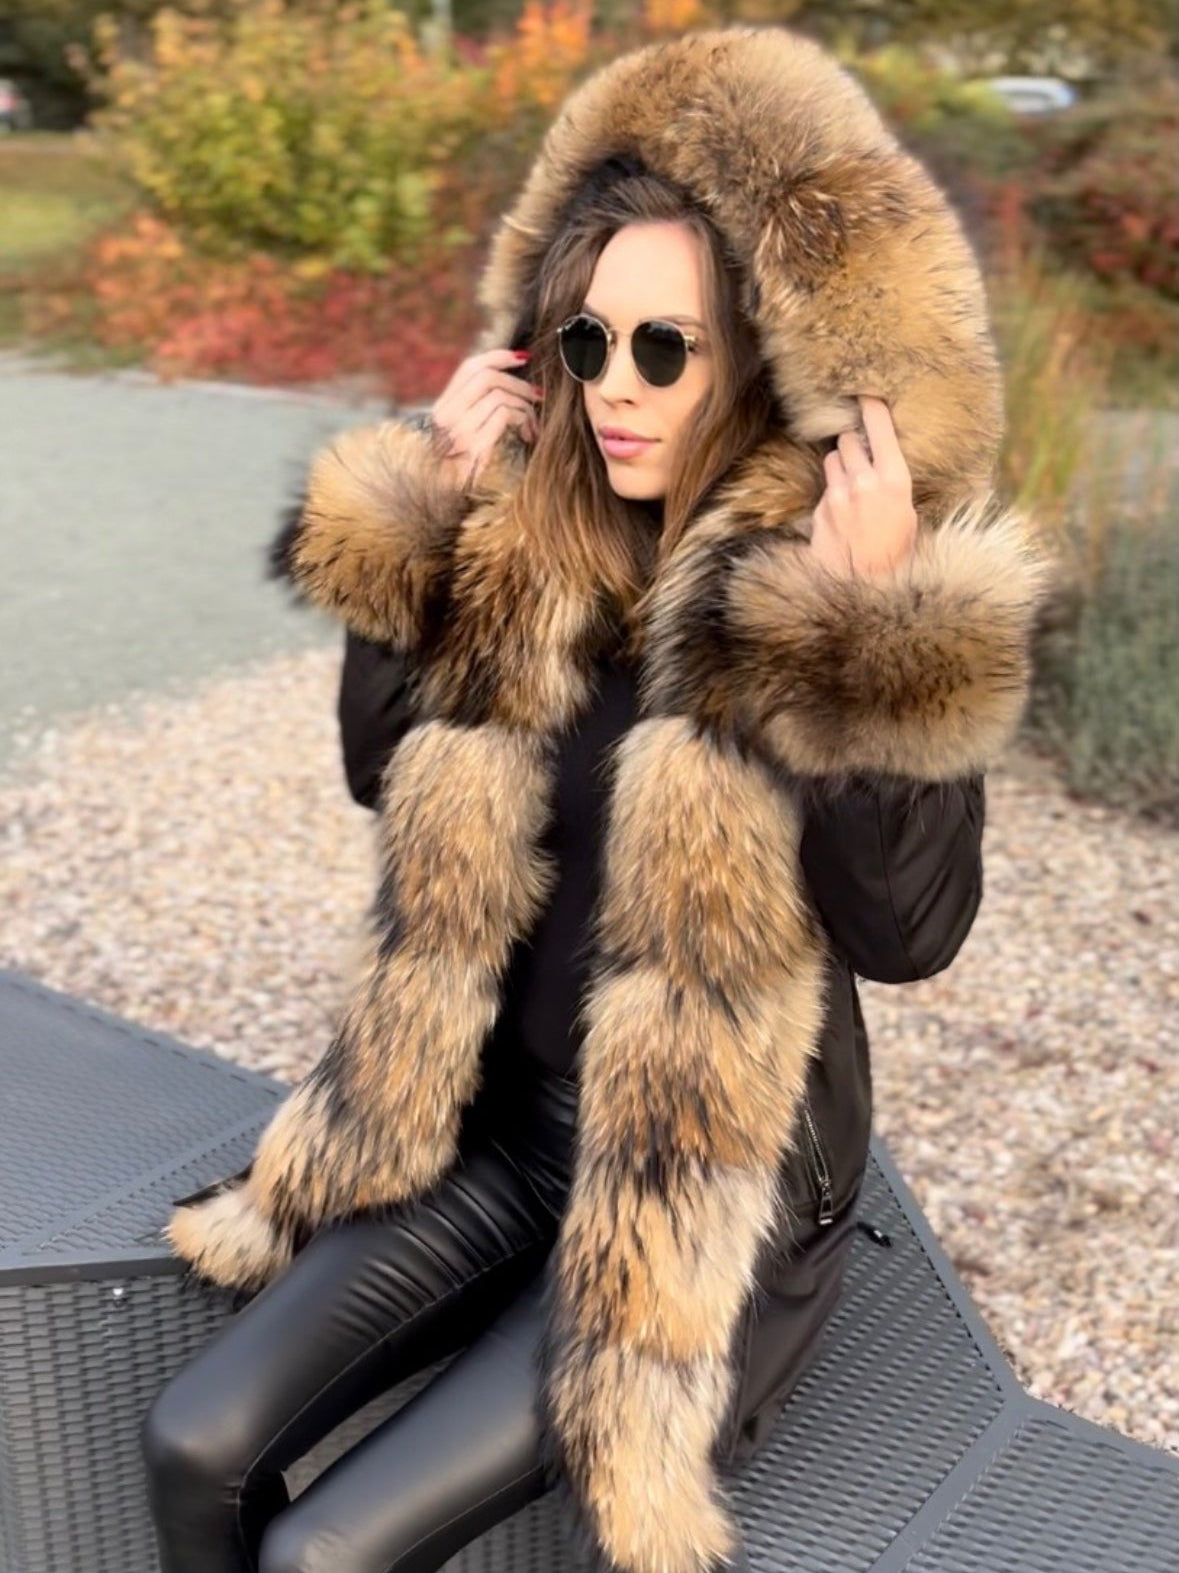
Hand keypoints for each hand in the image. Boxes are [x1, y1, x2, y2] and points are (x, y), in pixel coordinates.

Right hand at [429, 347, 542, 488]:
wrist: (451, 504)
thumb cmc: (466, 472)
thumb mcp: (466, 436)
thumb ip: (478, 410)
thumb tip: (512, 384)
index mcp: (442, 409)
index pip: (470, 367)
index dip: (498, 357)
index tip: (524, 358)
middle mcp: (446, 415)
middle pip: (487, 376)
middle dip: (518, 383)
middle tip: (537, 396)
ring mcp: (458, 430)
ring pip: (499, 394)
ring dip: (523, 406)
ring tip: (532, 424)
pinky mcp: (473, 444)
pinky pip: (504, 414)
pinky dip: (522, 420)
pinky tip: (528, 435)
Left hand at [812, 395, 917, 579]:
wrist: (865, 585)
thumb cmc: (896, 552)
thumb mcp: (908, 514)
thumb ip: (894, 483)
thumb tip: (885, 462)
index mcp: (894, 480)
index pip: (879, 427)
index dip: (871, 407)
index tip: (866, 394)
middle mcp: (864, 482)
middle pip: (849, 440)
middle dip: (853, 444)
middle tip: (861, 454)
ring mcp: (838, 495)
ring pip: (833, 459)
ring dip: (840, 465)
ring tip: (852, 485)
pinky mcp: (821, 509)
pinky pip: (825, 488)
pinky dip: (832, 494)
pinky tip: (843, 513)